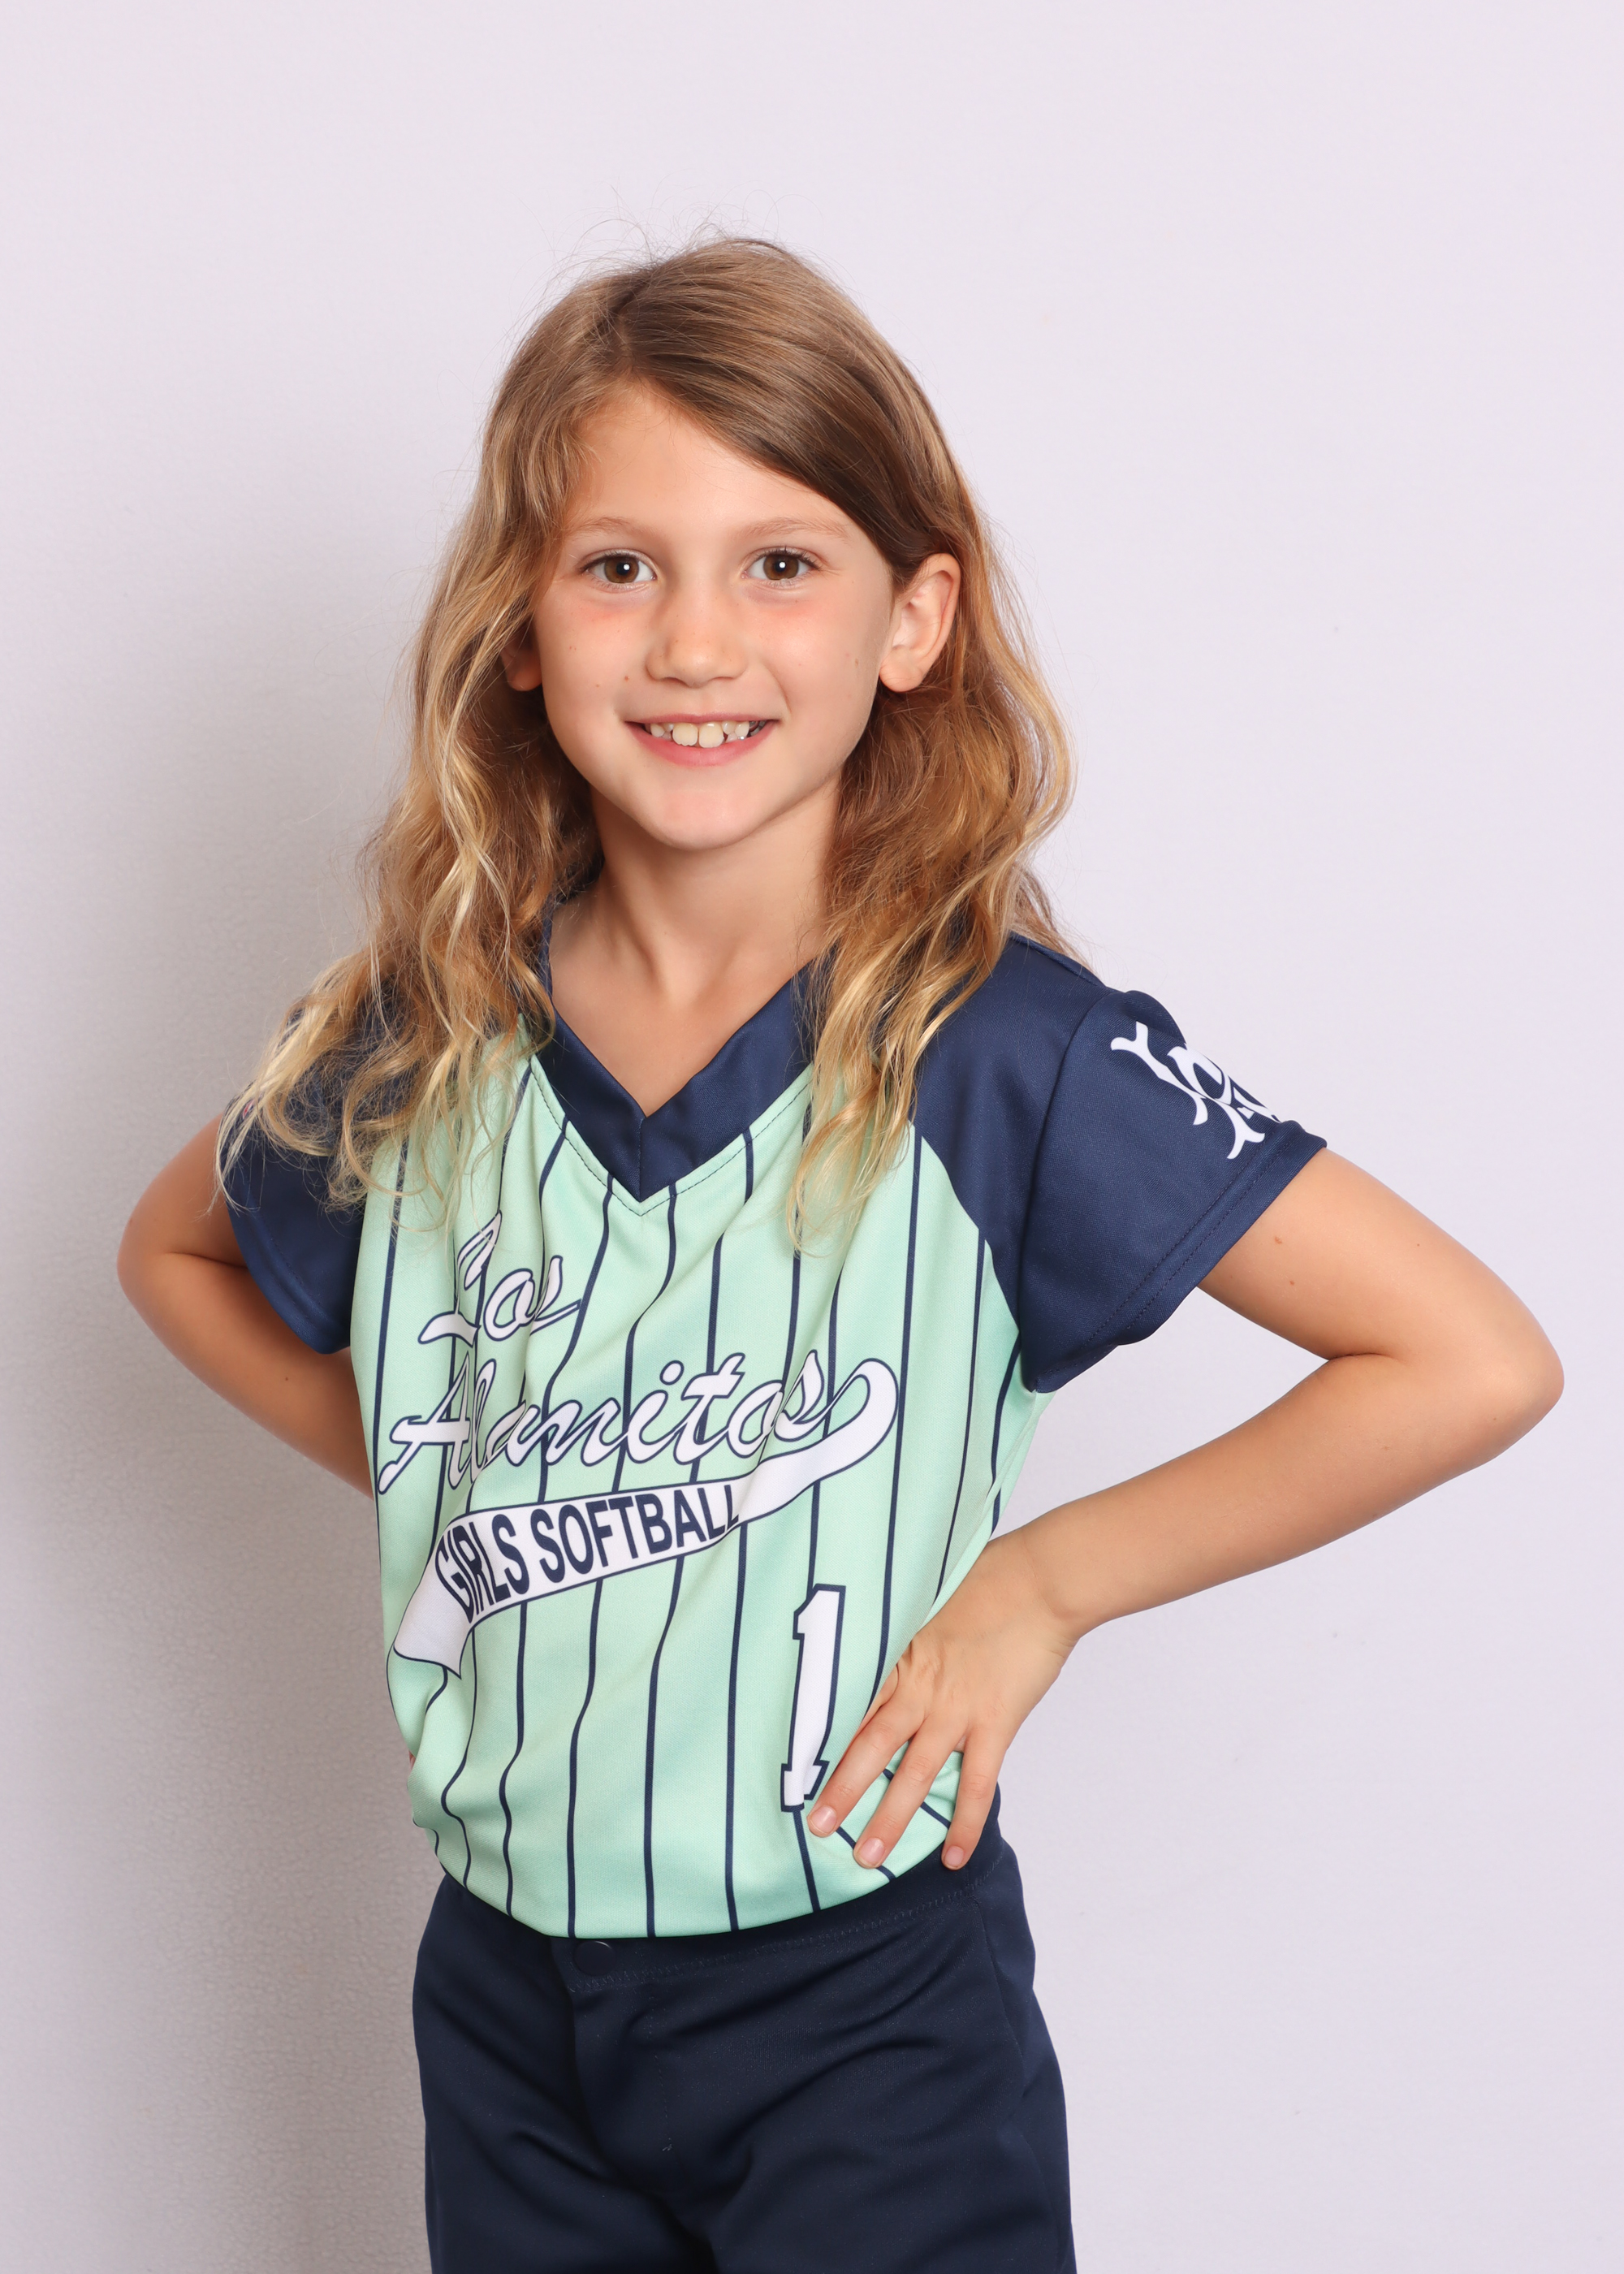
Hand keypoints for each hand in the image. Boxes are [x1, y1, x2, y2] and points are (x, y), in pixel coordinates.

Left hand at [808, 1526, 1075, 1871]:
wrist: (1041, 1581)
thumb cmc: (987, 1576)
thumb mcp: (927, 1594)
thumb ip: (903, 1624)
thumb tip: (882, 1630)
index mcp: (899, 1654)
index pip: (851, 1703)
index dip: (822, 1736)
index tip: (793, 1765)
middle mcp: (920, 1688)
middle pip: (870, 1746)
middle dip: (842, 1789)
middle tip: (817, 1826)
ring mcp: (956, 1710)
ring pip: (913, 1774)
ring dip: (890, 1818)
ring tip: (866, 1857)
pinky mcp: (994, 1724)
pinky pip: (975, 1785)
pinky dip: (964, 1823)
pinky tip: (953, 1858)